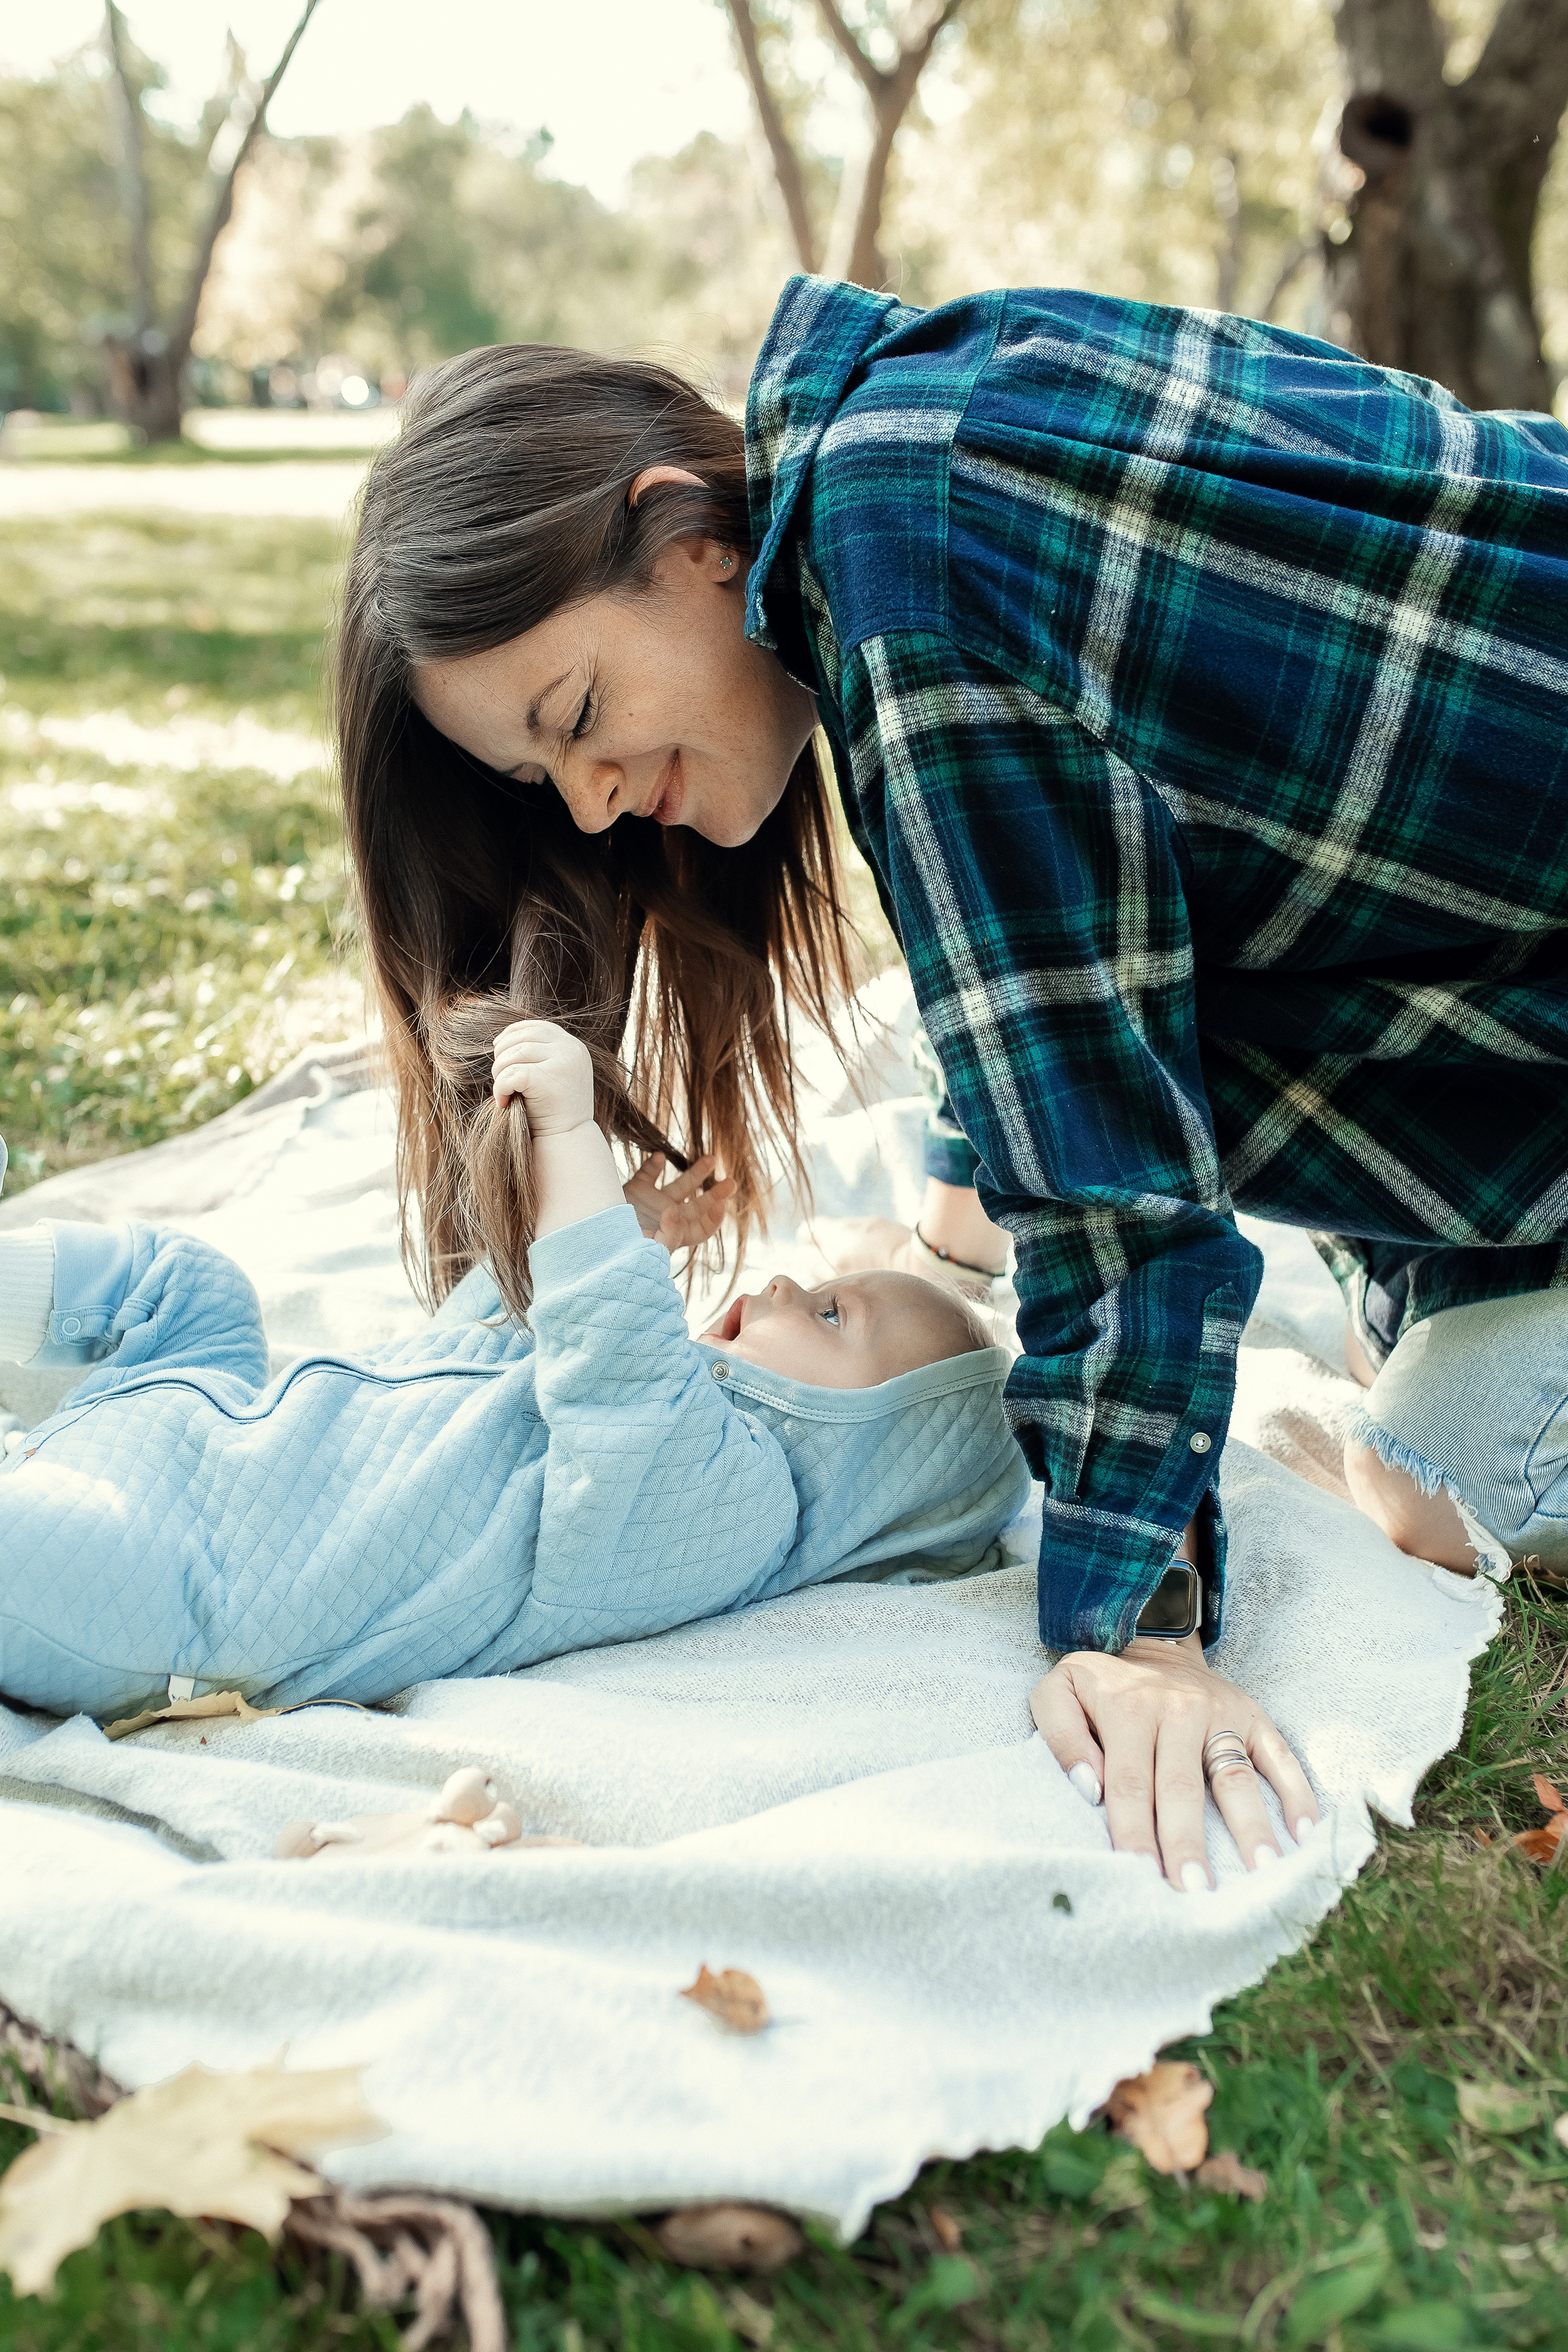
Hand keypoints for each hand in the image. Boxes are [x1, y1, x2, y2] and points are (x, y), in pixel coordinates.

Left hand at [492, 1019, 593, 1136]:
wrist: (568, 1140)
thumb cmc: (554, 1111)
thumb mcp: (554, 1075)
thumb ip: (541, 1055)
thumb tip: (503, 1039)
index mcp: (574, 1047)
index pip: (537, 1027)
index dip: (513, 1033)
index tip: (498, 1047)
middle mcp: (571, 1049)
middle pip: (522, 1038)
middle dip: (502, 1055)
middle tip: (500, 1078)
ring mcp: (563, 1061)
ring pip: (513, 1053)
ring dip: (499, 1072)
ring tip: (503, 1092)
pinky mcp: (548, 1077)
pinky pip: (510, 1073)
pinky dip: (500, 1088)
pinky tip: (503, 1103)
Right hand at [623, 1153, 735, 1252]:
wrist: (593, 1243)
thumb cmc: (623, 1254)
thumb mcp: (650, 1251)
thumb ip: (669, 1234)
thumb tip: (676, 1211)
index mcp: (674, 1236)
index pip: (701, 1229)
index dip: (714, 1219)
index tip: (722, 1206)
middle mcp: (666, 1218)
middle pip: (697, 1206)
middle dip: (715, 1194)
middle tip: (731, 1182)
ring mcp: (651, 1204)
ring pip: (680, 1186)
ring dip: (696, 1173)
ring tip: (711, 1159)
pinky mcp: (634, 1191)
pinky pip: (648, 1174)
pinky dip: (654, 1165)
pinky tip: (658, 1157)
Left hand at [1030, 1634, 1318, 1888]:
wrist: (1154, 1642)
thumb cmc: (1102, 1686)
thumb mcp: (1059, 1691)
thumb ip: (1060, 1736)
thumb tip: (1088, 1788)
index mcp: (1129, 1710)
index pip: (1130, 1783)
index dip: (1134, 1832)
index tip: (1140, 1876)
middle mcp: (1178, 1711)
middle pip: (1182, 1788)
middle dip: (1187, 1843)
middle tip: (1194, 1892)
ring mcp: (1221, 1714)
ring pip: (1236, 1777)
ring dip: (1250, 1826)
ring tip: (1262, 1871)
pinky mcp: (1253, 1716)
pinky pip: (1280, 1756)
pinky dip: (1296, 1793)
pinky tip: (1305, 1834)